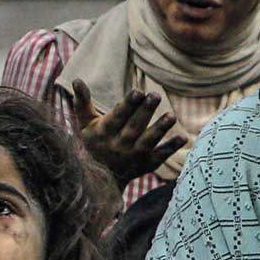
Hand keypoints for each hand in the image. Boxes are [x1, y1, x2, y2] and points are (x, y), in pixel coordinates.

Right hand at [71, 79, 185, 187]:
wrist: (98, 180)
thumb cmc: (93, 143)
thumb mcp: (85, 124)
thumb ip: (82, 102)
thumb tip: (76, 80)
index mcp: (104, 133)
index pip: (117, 117)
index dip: (128, 105)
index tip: (138, 91)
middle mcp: (119, 146)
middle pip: (134, 127)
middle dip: (145, 111)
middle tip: (156, 95)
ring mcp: (134, 156)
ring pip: (147, 142)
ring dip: (160, 129)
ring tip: (172, 116)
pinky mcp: (146, 164)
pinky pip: (160, 156)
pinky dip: (171, 147)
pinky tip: (183, 137)